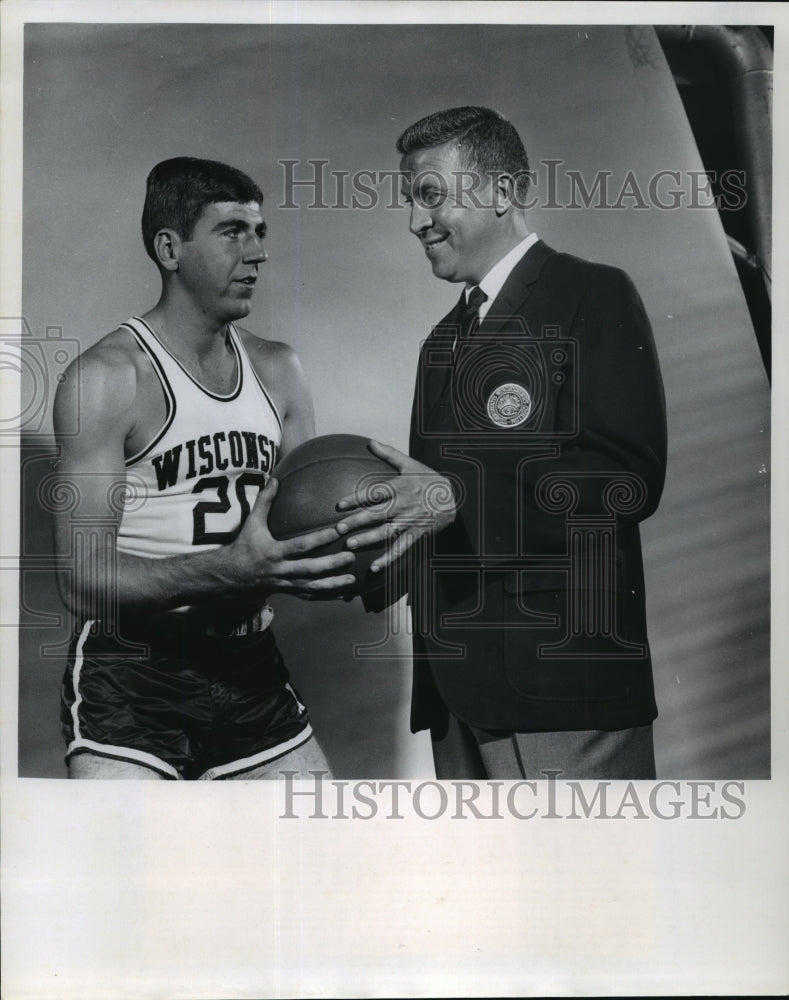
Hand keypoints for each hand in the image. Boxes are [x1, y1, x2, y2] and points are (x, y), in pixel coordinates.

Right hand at [229, 477, 356, 595]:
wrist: (230, 576)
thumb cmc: (243, 546)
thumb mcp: (252, 523)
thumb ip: (264, 501)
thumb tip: (275, 479)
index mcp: (274, 552)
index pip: (301, 545)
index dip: (321, 538)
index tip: (340, 530)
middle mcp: (281, 570)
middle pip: (310, 569)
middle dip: (332, 564)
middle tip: (352, 555)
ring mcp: (284, 584)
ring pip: (312, 586)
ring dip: (333, 584)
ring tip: (352, 579)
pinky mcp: (287, 592)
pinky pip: (308, 596)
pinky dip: (325, 596)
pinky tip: (343, 594)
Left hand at [334, 440, 456, 571]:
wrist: (453, 497)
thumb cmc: (428, 479)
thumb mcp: (410, 464)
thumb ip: (389, 454)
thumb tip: (370, 442)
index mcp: (399, 488)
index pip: (373, 493)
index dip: (355, 498)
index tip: (339, 505)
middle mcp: (402, 506)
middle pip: (376, 514)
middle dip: (356, 522)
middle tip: (339, 528)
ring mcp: (409, 522)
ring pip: (386, 533)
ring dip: (368, 540)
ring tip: (351, 545)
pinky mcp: (417, 534)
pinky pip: (401, 548)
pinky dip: (388, 559)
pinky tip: (374, 567)